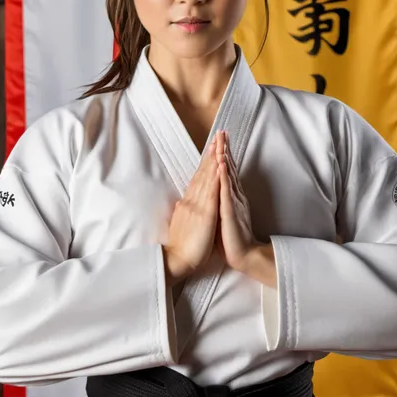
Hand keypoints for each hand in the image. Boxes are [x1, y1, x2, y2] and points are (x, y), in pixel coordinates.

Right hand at [164, 137, 219, 284]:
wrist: (177, 260)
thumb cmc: (181, 245)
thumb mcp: (181, 223)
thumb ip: (182, 211)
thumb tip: (180, 202)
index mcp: (189, 202)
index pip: (199, 177)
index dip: (206, 161)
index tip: (212, 146)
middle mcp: (193, 200)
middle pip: (203, 172)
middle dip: (211, 153)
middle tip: (217, 136)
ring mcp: (198, 205)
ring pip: (207, 178)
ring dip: (213, 160)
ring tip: (219, 144)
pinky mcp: (205, 214)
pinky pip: (211, 193)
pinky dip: (215, 178)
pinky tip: (219, 167)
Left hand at [215, 131, 257, 271]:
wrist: (244, 255)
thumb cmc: (231, 238)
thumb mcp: (222, 216)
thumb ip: (219, 203)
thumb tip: (213, 194)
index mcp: (229, 196)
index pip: (225, 171)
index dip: (222, 154)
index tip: (218, 140)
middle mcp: (233, 195)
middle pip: (228, 168)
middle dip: (224, 149)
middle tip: (222, 132)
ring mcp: (232, 201)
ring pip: (228, 175)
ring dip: (225, 157)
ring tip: (222, 141)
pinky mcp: (230, 210)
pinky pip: (226, 191)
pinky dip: (224, 176)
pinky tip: (222, 164)